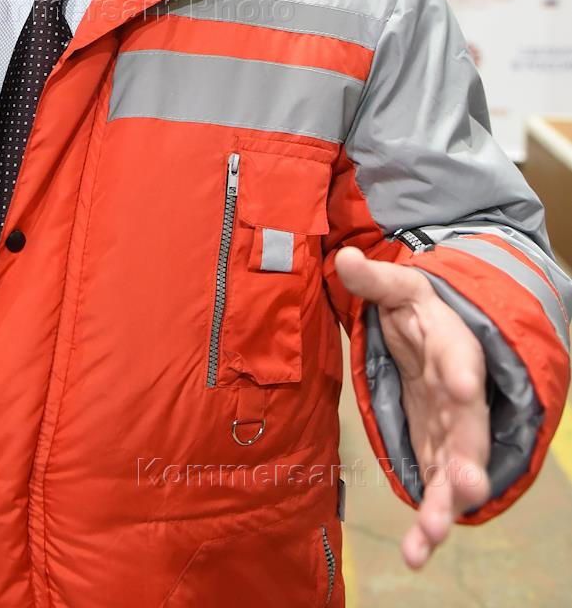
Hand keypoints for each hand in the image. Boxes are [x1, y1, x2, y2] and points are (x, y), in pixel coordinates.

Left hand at [335, 247, 489, 568]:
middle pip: (468, 430)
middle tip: (466, 486)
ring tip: (434, 534)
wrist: (442, 338)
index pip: (459, 356)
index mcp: (451, 346)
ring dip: (447, 504)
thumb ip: (373, 279)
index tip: (465, 387)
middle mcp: (460, 396)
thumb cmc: (420, 312)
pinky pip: (437, 492)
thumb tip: (342, 257)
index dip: (462, 372)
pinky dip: (429, 523)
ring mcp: (452, 431)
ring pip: (456, 471)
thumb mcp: (400, 288)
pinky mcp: (438, 454)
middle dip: (468, 460)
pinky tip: (416, 553)